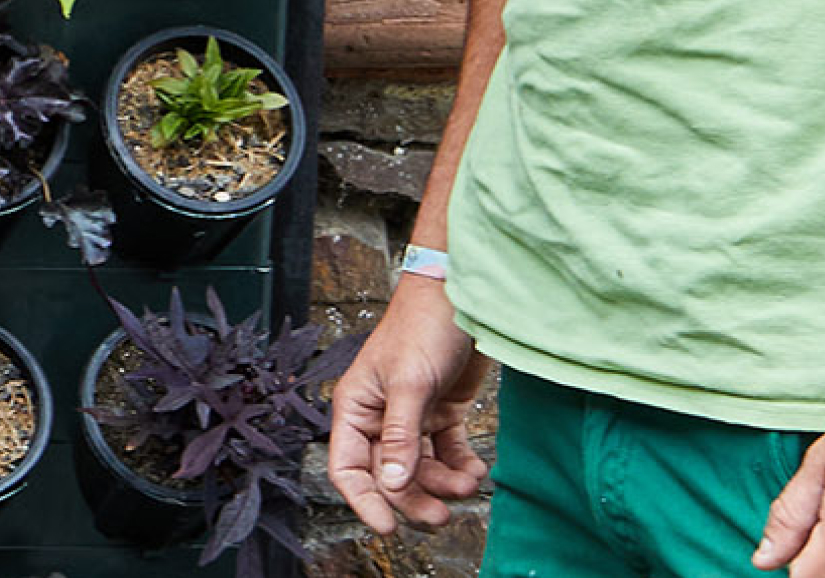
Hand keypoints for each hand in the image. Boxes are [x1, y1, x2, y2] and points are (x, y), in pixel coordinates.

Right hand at [328, 274, 492, 531]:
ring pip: (421, 468)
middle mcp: (381, 416)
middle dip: (414, 499)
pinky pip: (448, 453)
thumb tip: (392, 483)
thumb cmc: (423, 325)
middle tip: (440, 517)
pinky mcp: (443, 413)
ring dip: (444, 483)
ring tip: (468, 484)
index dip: (365, 500)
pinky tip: (475, 469)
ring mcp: (413, 416)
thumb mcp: (410, 383)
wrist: (464, 297)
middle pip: (390, 476)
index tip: (387, 527)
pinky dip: (461, 465)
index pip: (349, 467)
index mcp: (357, 406)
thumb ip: (401, 436)